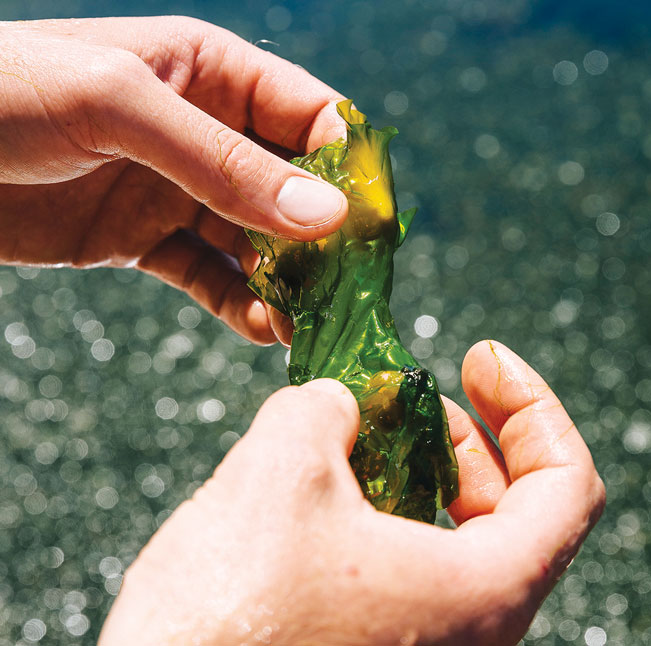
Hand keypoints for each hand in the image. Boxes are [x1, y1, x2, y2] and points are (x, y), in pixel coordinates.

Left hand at [0, 17, 346, 344]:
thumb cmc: (5, 93)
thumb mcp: (122, 108)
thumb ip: (225, 162)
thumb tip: (326, 215)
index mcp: (212, 73)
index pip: (312, 116)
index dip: (349, 168)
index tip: (372, 226)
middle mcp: (205, 132)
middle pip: (292, 187)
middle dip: (323, 238)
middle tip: (346, 290)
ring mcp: (177, 189)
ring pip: (256, 240)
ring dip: (287, 281)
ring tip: (309, 322)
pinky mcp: (145, 239)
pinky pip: (210, 275)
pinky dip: (240, 304)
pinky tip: (264, 329)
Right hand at [98, 340, 604, 645]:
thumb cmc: (226, 617)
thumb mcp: (279, 472)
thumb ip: (322, 408)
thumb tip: (334, 404)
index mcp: (480, 595)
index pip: (568, 487)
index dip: (534, 407)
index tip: (482, 359)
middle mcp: (467, 632)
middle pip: (514, 508)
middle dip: (465, 434)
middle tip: (412, 392)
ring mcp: (421, 642)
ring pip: (455, 537)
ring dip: (416, 466)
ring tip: (361, 427)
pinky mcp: (372, 642)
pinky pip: (407, 564)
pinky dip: (382, 506)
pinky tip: (328, 479)